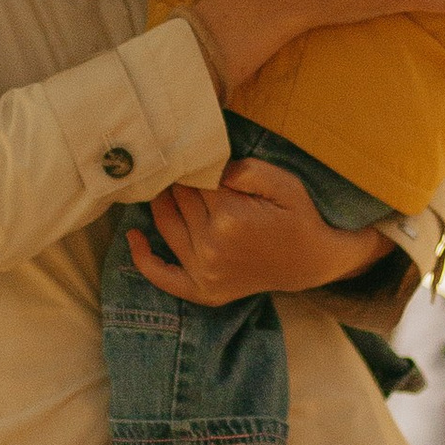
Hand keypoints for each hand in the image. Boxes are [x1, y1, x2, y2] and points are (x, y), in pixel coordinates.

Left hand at [128, 156, 389, 305]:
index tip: (196, 153)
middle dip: (180, 180)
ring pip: (166, 224)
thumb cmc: (297, 216)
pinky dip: (143, 257)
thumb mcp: (283, 182)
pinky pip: (162, 276)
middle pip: (178, 199)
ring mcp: (204, 273)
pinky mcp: (202, 290)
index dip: (196, 164)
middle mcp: (212, 247)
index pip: (194, 179)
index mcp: (230, 217)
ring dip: (161, 202)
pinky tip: (133, 236)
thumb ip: (245, 169)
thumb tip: (206, 166)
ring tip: (163, 184)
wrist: (311, 261)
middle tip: (181, 164)